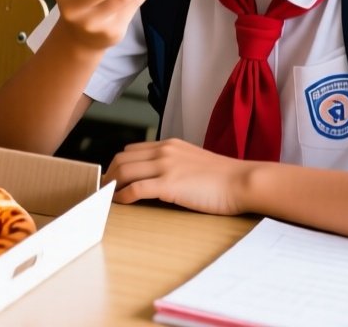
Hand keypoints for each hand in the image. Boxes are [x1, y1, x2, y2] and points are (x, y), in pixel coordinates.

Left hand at [104, 138, 250, 214]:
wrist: (243, 182)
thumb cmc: (224, 177)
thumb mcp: (194, 160)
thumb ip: (175, 163)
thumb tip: (160, 177)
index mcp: (170, 144)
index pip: (132, 149)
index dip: (119, 164)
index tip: (113, 176)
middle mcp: (164, 151)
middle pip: (122, 159)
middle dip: (110, 174)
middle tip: (105, 188)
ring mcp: (166, 166)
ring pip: (125, 172)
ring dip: (113, 185)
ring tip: (108, 197)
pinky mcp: (169, 184)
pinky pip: (136, 189)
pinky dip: (124, 196)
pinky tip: (121, 203)